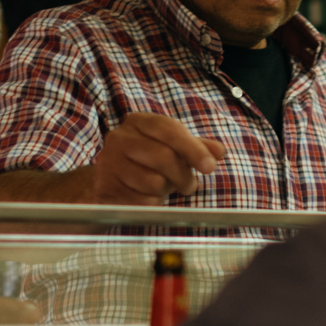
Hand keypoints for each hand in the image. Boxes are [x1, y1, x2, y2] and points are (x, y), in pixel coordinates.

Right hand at [88, 112, 226, 204]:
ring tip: (163, 187)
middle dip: (184, 176)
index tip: (210, 167)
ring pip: (153, 182)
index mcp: (139, 122)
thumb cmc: (149, 161)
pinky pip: (142, 201)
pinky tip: (147, 197)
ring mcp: (109, 162)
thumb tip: (219, 151)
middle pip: (163, 157)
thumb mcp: (173, 149)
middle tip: (190, 186)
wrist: (111, 180)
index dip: (193, 149)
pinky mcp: (105, 187)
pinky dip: (152, 203)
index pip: (169, 130)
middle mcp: (120, 137)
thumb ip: (198, 148)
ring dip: (166, 190)